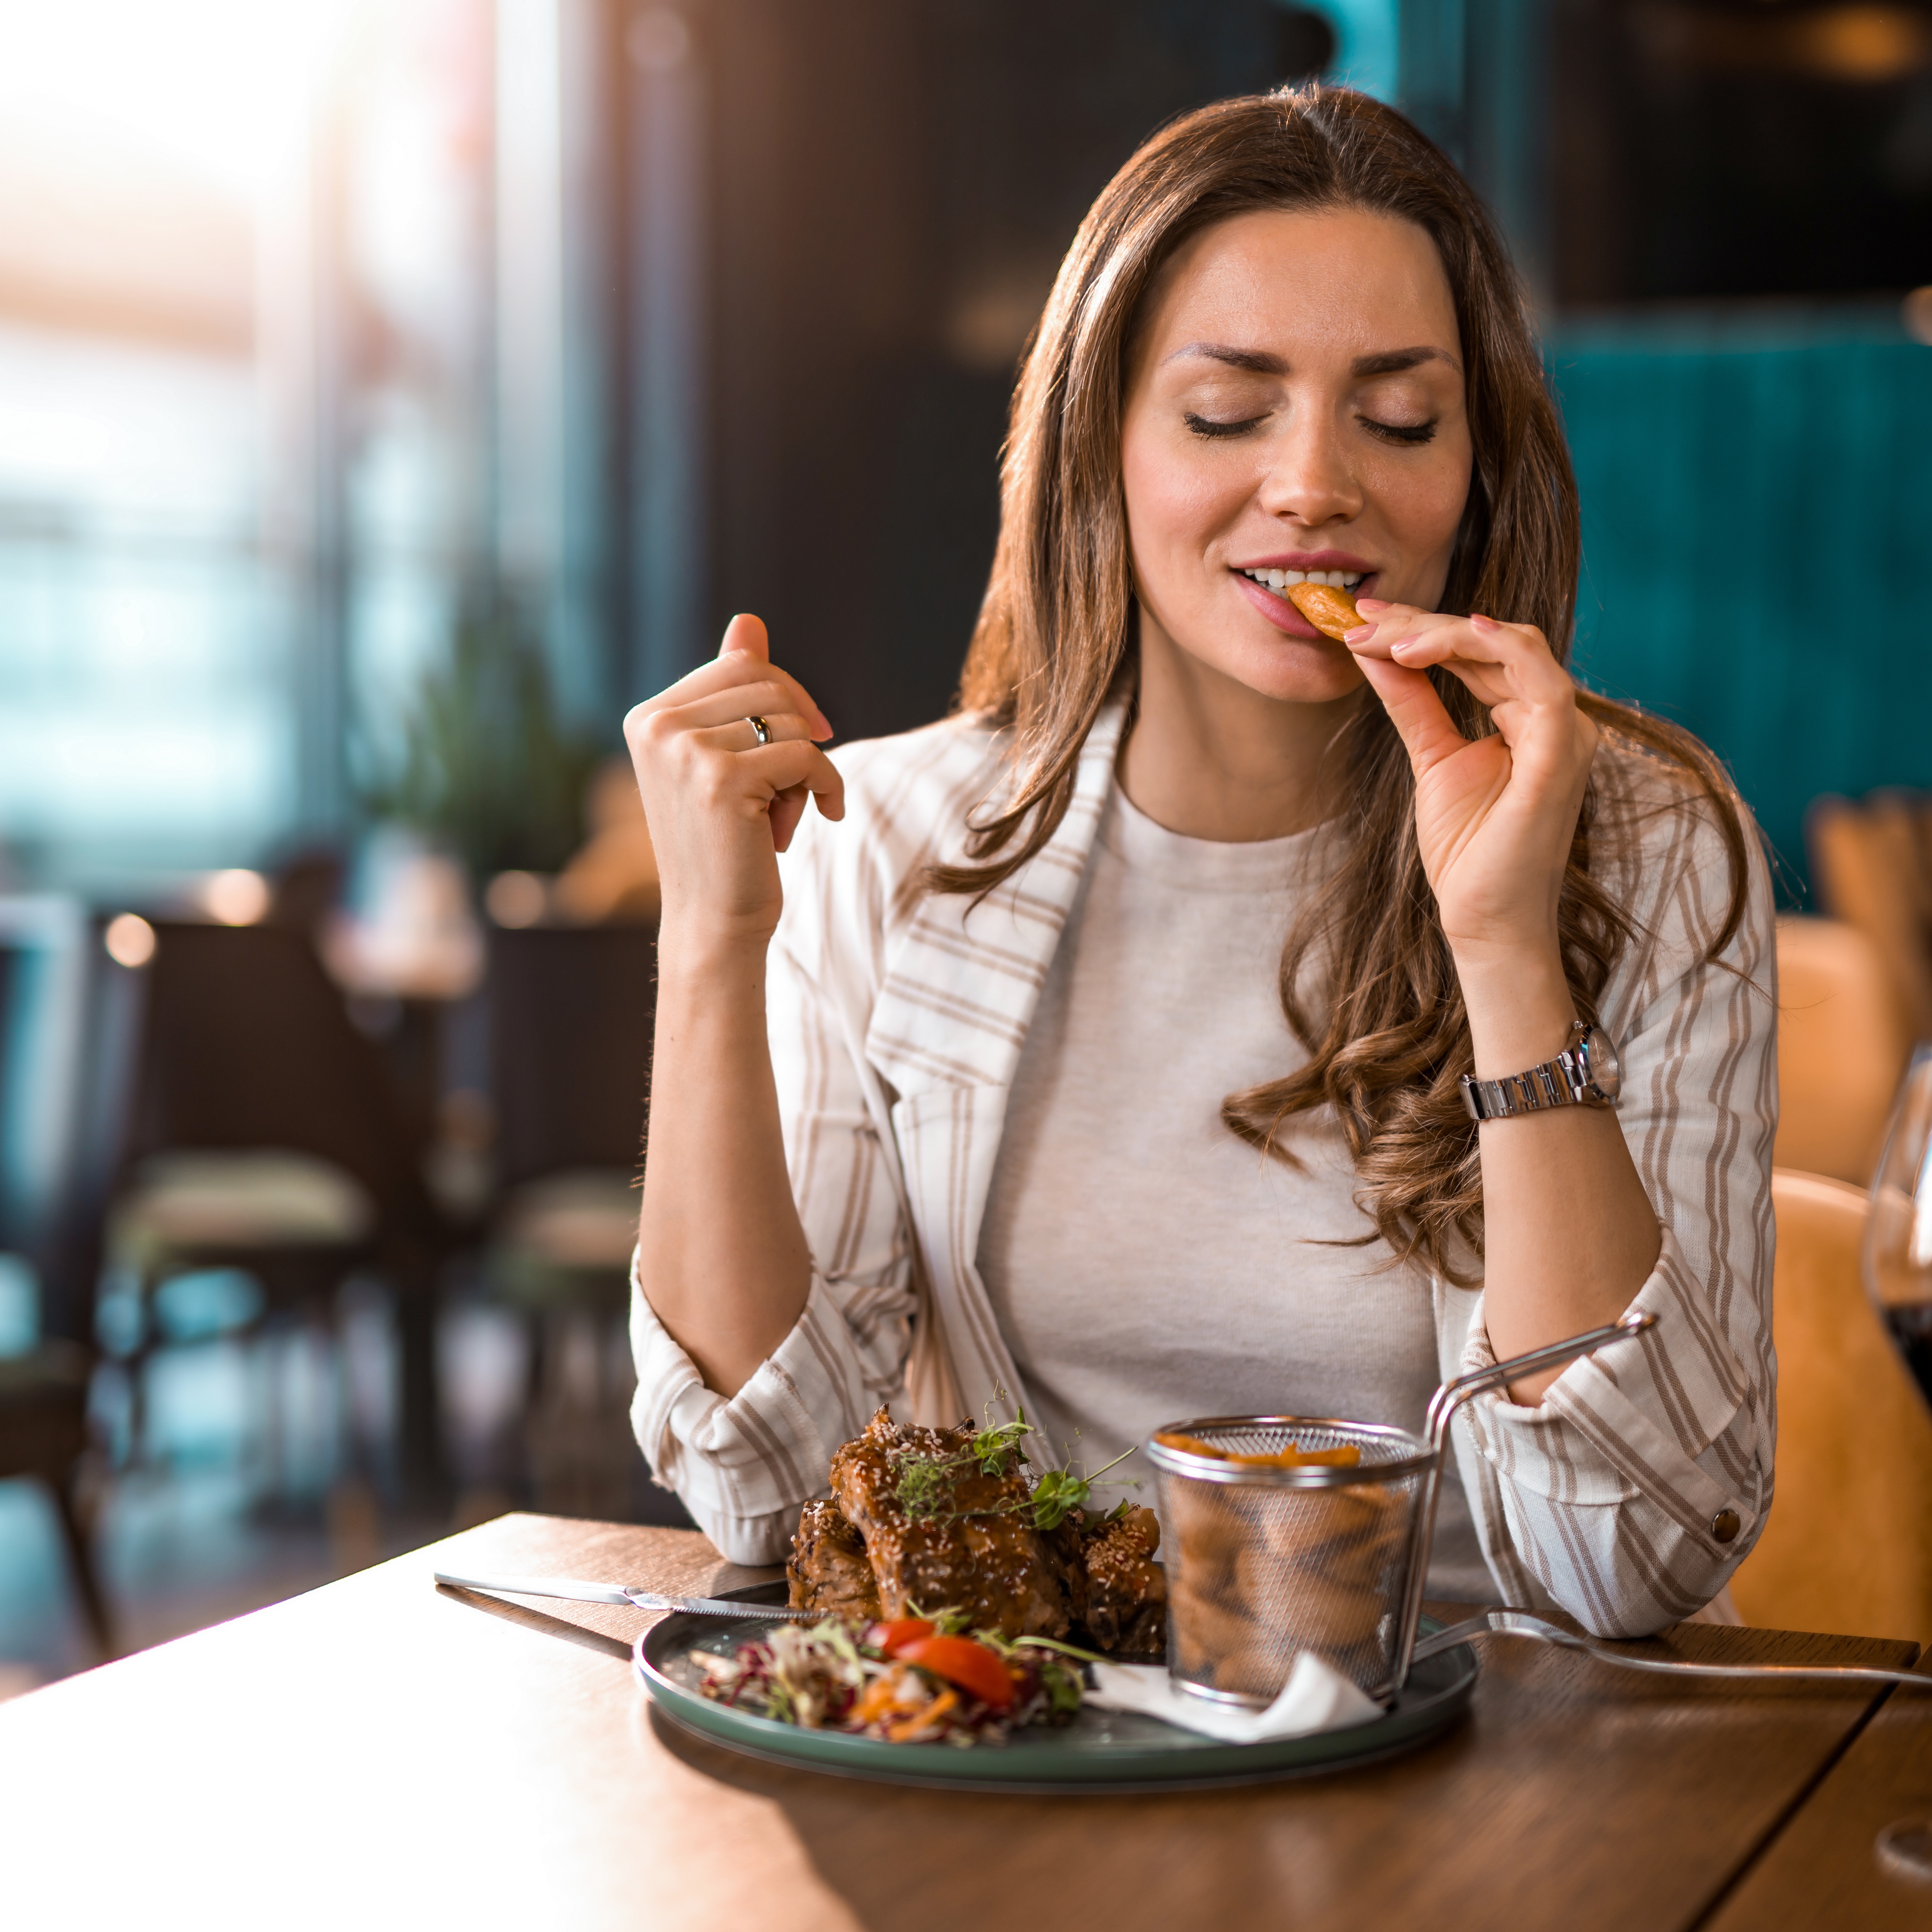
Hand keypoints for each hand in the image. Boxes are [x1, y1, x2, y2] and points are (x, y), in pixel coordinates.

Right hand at [623, 614, 842, 951]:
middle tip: (795, 784)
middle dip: (797, 731)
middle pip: (768, 684)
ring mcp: (684, 751)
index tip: (808, 739)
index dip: (787, 698)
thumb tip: (749, 620)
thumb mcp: (729, 760)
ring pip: (789, 721)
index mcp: (649, 717)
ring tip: (787, 810)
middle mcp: (658, 726)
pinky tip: (827, 814)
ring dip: (807, 766)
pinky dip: (829, 784)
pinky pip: (806, 755)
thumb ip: (735, 691)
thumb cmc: (727, 844)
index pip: (741, 665)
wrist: (714, 921)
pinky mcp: (721, 779)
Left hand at [1342, 600, 1596, 962]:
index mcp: (1527, 717)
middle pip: (1491, 642)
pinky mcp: (1561, 756)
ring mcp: (1564, 734)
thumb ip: (1412, 703)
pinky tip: (1461, 632)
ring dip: (1445, 633)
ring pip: (1513, 649)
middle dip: (1421, 624)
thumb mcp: (1430, 759)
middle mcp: (1552, 718)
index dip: (1421, 628)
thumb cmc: (1468, 850)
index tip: (1362, 622)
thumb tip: (1374, 653)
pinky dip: (1502, 650)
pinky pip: (1543, 684)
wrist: (1485, 919)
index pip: (1477, 652)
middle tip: (1359, 621)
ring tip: (1386, 638)